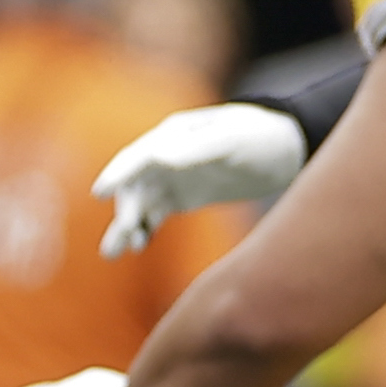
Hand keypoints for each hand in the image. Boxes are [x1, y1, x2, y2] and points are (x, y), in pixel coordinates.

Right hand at [93, 102, 308, 257]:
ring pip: (142, 202)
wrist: (287, 148)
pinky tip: (139, 245)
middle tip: (126, 232)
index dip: (119, 173)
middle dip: (127, 208)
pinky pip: (157, 214)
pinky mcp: (185, 195)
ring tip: (113, 252)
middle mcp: (167, 154)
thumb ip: (197, 149)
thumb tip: (157, 155)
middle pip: (136, 184)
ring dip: (127, 224)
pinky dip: (146, 228)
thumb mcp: (233, 141)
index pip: (139, 156)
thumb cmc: (261, 137)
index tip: (99, 192)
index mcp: (174, 134)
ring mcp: (174, 176)